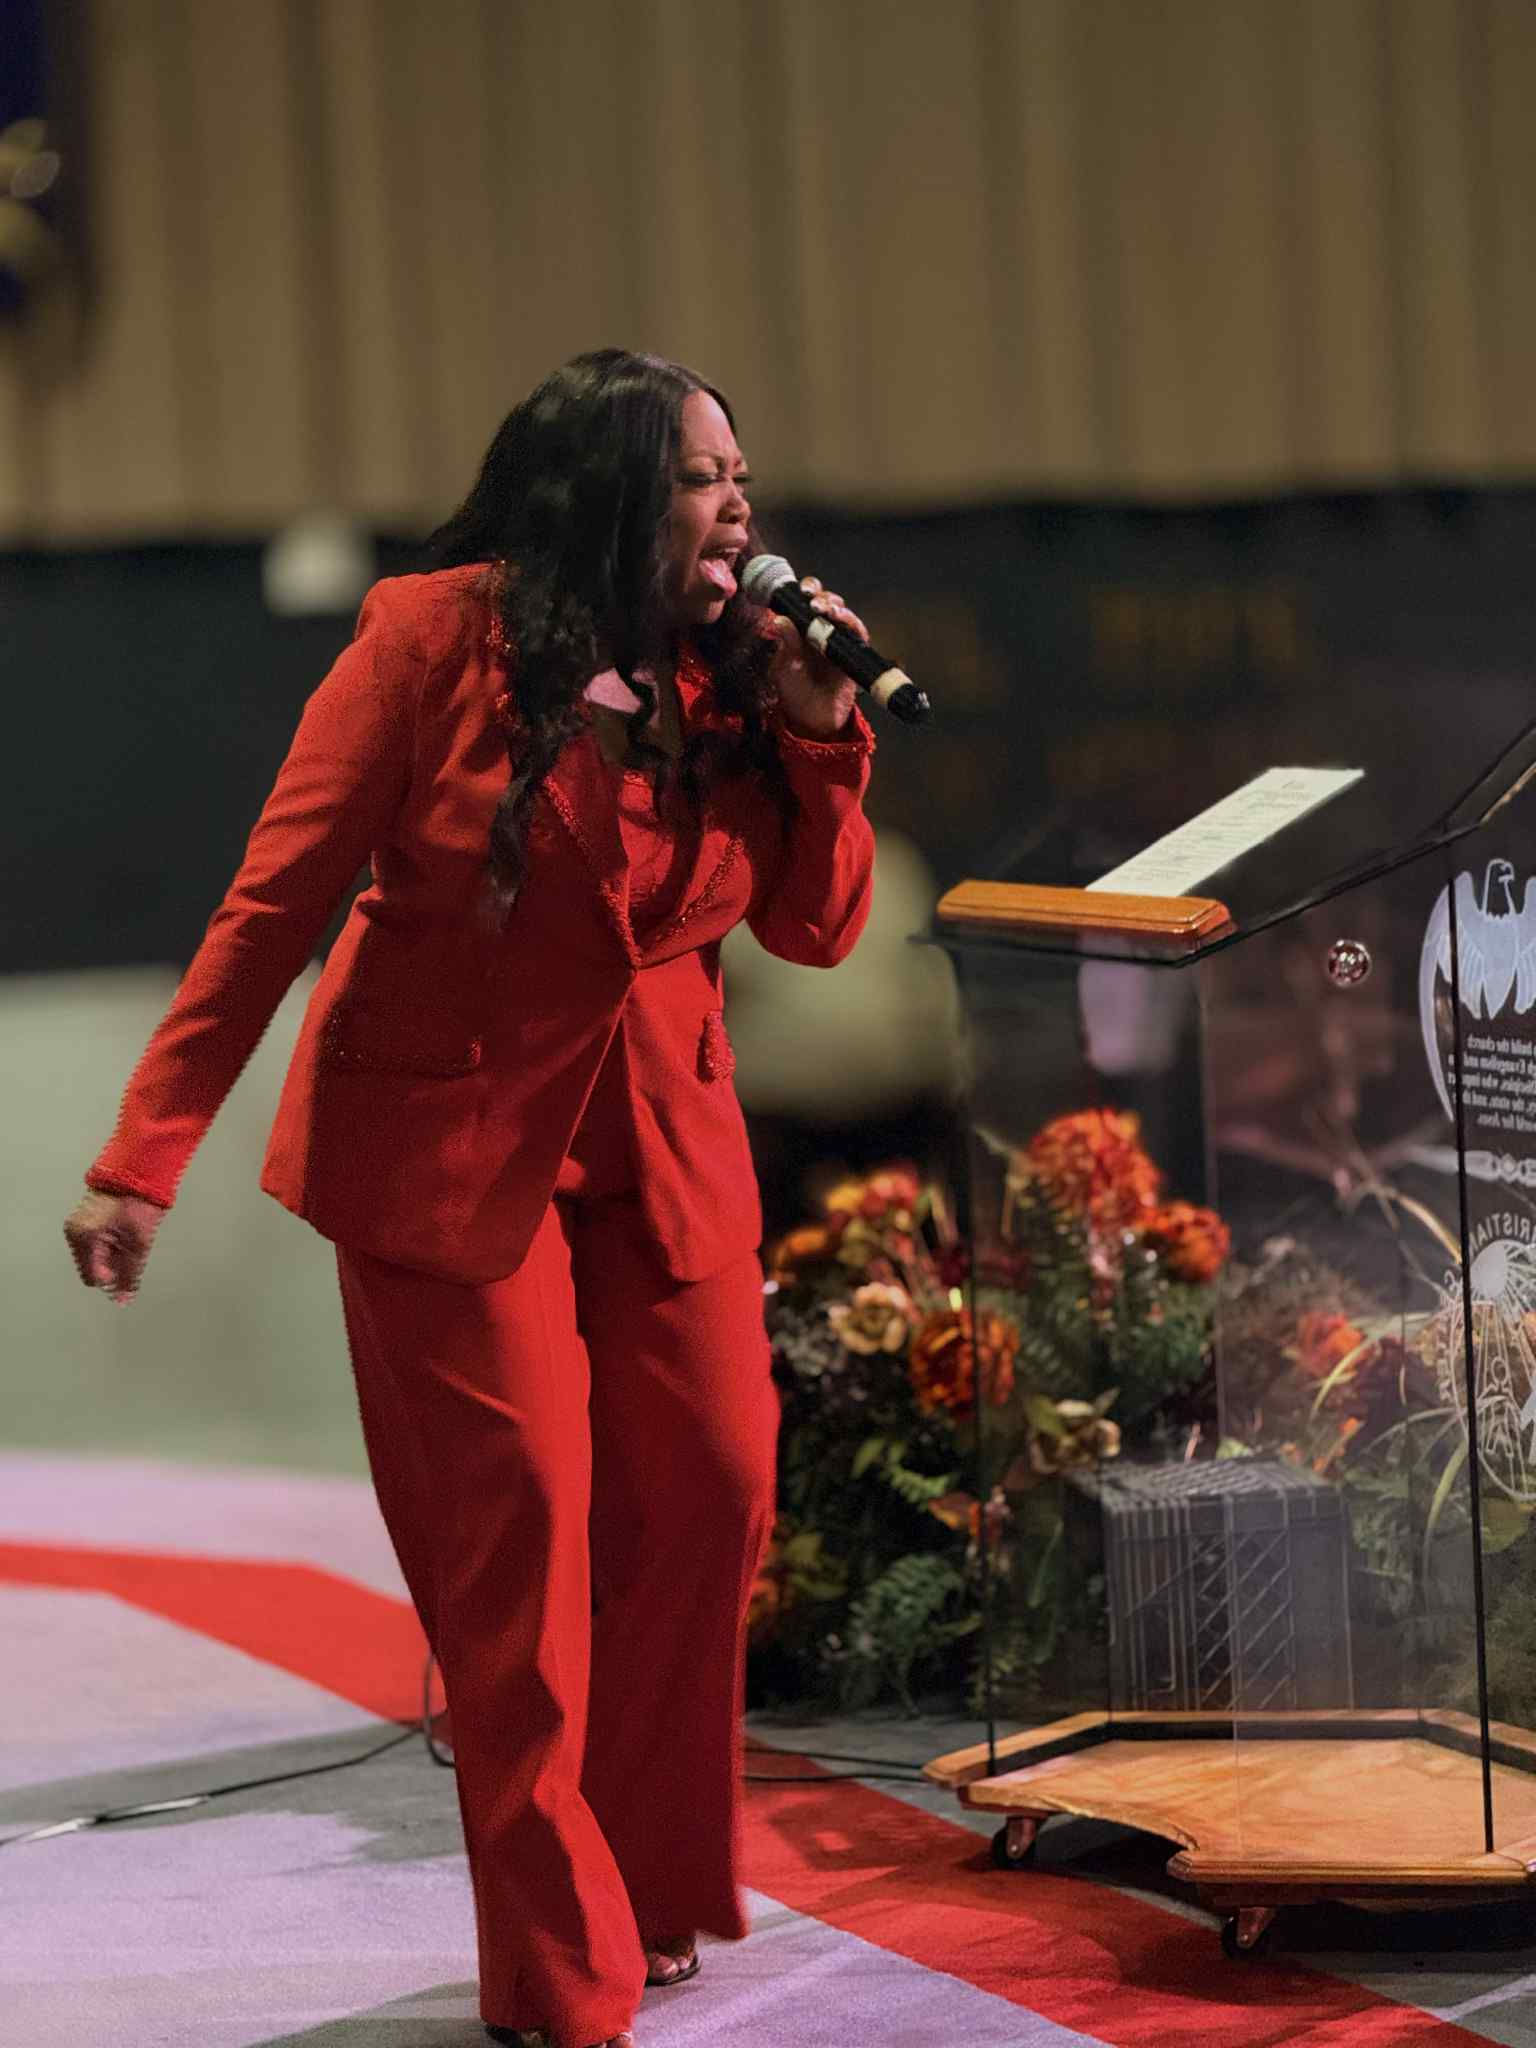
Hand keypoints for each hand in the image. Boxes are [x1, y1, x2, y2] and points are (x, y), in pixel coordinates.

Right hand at [63, 1189, 166, 1304]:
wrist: (138, 1172)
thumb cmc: (140, 1205)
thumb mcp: (139, 1243)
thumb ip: (131, 1274)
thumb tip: (124, 1300)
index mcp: (85, 1237)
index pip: (92, 1277)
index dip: (112, 1279)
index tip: (129, 1268)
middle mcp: (74, 1233)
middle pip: (91, 1268)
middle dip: (111, 1267)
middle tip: (131, 1254)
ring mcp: (76, 1225)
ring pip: (92, 1257)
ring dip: (110, 1257)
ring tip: (128, 1241)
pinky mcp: (82, 1220)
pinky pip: (92, 1244)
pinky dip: (107, 1246)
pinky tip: (121, 1236)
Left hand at [767, 576, 865, 738]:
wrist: (813, 720)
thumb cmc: (795, 693)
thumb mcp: (785, 668)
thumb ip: (786, 645)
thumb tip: (780, 619)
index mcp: (800, 630)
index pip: (802, 603)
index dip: (803, 592)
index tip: (799, 591)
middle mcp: (820, 630)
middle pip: (824, 602)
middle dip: (820, 595)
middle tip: (812, 598)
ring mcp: (838, 640)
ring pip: (841, 613)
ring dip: (835, 607)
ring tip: (826, 609)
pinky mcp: (853, 652)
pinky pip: (856, 632)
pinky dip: (851, 623)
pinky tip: (842, 620)